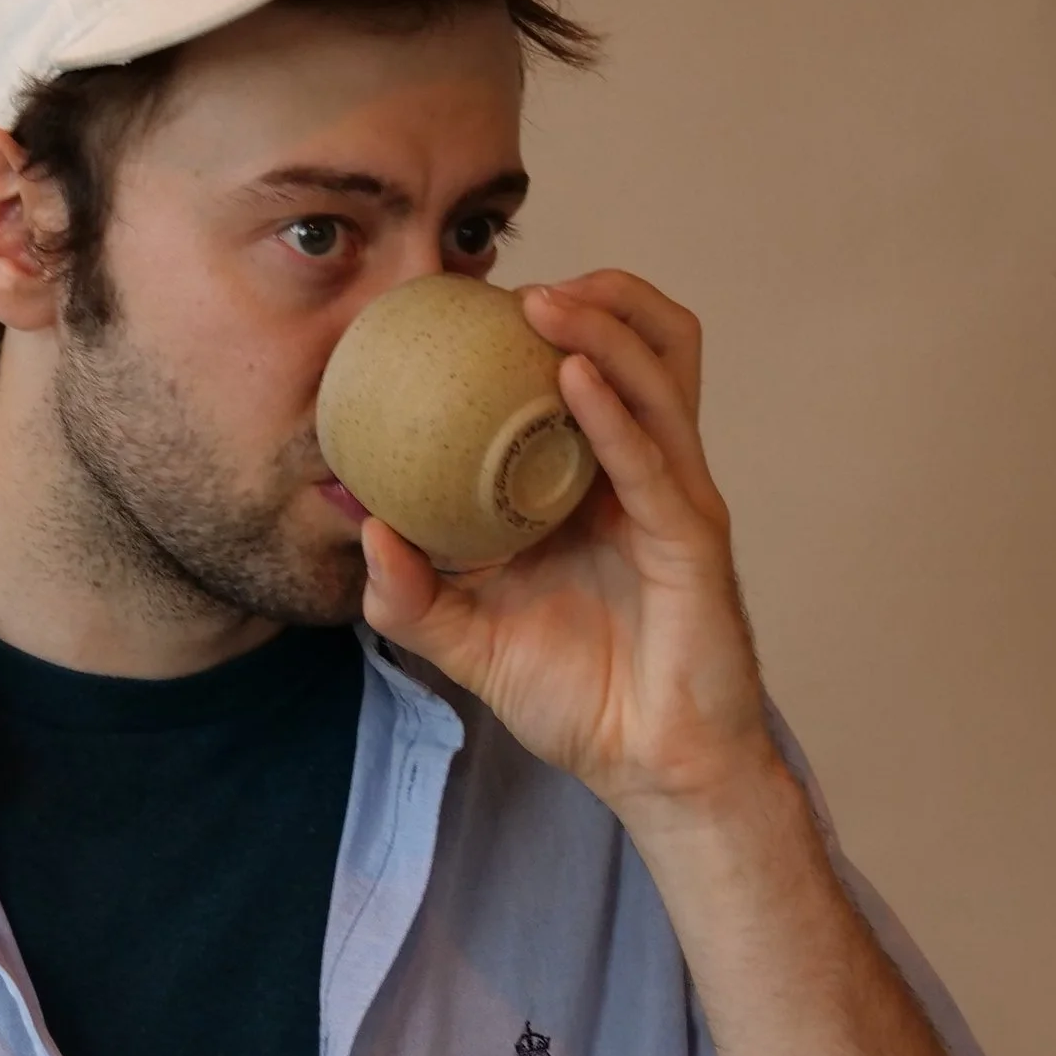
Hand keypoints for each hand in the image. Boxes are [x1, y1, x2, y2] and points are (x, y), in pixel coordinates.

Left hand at [358, 271, 778, 818]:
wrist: (649, 769)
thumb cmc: (579, 699)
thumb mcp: (470, 644)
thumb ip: (412, 595)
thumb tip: (363, 529)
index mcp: (599, 486)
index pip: (593, 375)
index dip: (552, 327)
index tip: (474, 306)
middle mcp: (645, 477)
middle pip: (650, 346)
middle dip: (598, 296)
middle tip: (520, 286)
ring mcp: (674, 501)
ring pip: (661, 376)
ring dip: (606, 325)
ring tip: (544, 302)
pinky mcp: (691, 538)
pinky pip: (652, 456)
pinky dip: (613, 409)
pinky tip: (573, 376)